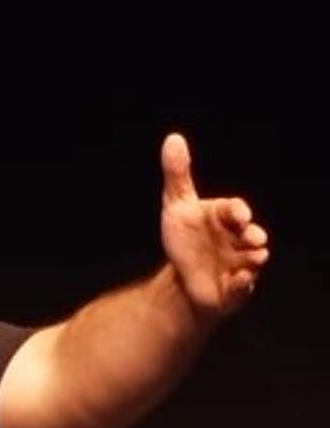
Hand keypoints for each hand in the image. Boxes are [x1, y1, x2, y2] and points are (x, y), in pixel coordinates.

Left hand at [160, 133, 269, 315]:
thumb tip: (173, 139)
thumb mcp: (176, 205)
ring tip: (254, 257)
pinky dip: (240, 284)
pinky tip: (236, 280)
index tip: (238, 214)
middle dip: (253, 235)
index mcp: (225, 218)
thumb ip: (177, 174)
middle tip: (252, 237)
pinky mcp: (234, 288)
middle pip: (250, 235)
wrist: (183, 277)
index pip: (234, 210)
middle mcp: (237, 240)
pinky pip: (241, 288)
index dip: (237, 212)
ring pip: (252, 261)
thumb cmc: (185, 238)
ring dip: (254, 259)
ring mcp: (239, 264)